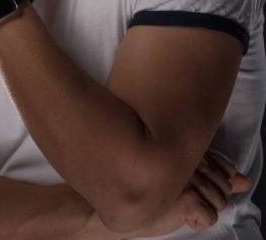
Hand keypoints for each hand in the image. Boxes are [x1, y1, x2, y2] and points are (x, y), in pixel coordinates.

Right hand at [131, 149, 250, 237]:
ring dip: (202, 208)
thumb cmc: (156, 193)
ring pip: (219, 203)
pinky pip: (209, 217)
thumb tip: (245, 181)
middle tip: (182, 195)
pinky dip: (196, 221)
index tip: (194, 183)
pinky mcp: (188, 198)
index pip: (225, 167)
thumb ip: (219, 178)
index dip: (217, 180)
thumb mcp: (191, 182)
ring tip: (177, 201)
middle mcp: (190, 160)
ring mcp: (189, 178)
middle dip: (210, 196)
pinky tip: (177, 212)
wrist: (126, 205)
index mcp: (190, 150)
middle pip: (224, 186)